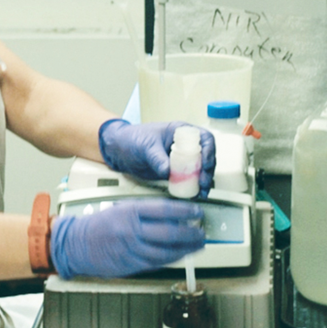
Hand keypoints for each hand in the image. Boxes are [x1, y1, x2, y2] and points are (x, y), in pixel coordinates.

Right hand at [50, 198, 204, 278]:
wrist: (79, 243)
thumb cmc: (101, 224)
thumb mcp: (121, 208)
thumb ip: (145, 211)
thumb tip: (173, 213)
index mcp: (130, 211)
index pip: (164, 209)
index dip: (185, 210)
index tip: (197, 211)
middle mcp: (132, 230)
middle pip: (169, 232)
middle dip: (190, 233)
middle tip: (201, 232)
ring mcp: (132, 249)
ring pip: (166, 251)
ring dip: (186, 249)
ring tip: (197, 245)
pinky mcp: (131, 265)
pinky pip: (157, 263)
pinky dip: (172, 259)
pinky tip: (181, 255)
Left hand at [98, 119, 215, 196]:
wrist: (118, 150)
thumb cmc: (131, 139)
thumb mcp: (145, 147)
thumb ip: (157, 158)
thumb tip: (168, 172)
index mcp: (180, 132)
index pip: (204, 138)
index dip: (209, 151)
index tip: (205, 164)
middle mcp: (184, 145)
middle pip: (206, 157)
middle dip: (207, 171)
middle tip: (202, 183)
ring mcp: (181, 160)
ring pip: (200, 170)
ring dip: (202, 182)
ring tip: (200, 193)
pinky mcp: (175, 173)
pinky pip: (188, 180)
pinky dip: (192, 188)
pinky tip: (192, 195)